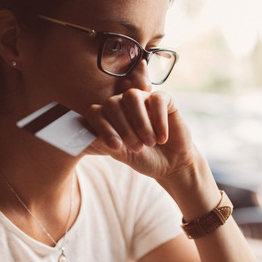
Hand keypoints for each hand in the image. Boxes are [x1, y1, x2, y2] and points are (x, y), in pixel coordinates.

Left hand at [82, 89, 199, 181]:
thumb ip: (105, 145)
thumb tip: (89, 137)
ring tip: (149, 143)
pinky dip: (159, 120)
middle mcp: (123, 104)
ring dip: (140, 122)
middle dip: (123, 128)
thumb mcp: (122, 155)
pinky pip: (157, 99)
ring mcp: (143, 99)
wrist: (171, 164)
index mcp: (108, 117)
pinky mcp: (164, 100)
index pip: (95, 112)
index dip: (102, 127)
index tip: (116, 146)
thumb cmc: (144, 158)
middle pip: (112, 103)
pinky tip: (162, 138)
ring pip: (132, 96)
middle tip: (137, 148)